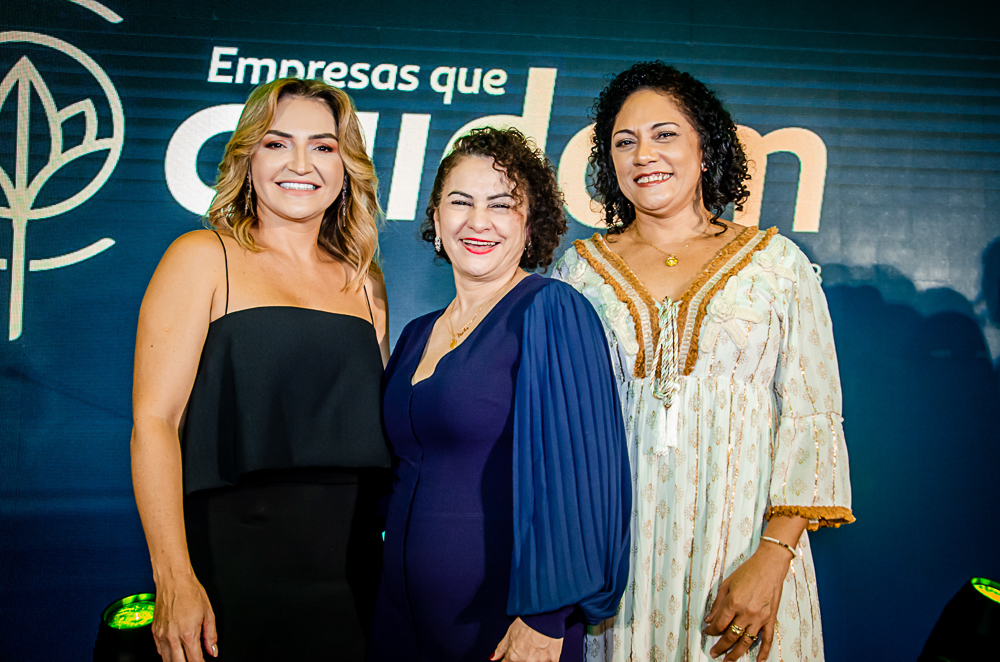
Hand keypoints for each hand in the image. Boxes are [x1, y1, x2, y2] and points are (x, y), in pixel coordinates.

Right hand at [152, 573, 217, 661]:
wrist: (173, 580)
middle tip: (195, 661)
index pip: (195, 659)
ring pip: (167, 660)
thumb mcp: (208, 613)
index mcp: (188, 633)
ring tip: (185, 659)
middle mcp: (173, 637)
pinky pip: (160, 651)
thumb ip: (211, 635)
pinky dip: (167, 656)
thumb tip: (212, 650)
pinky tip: (174, 654)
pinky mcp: (154, 632)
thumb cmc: (190, 592)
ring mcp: (162, 635)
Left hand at [491, 618, 562, 661]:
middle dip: (522, 657)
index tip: (514, 653)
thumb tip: (493, 657)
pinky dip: (546, 657)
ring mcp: (540, 661)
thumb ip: (501, 648)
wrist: (545, 614)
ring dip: (534, 658)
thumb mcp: (510, 633)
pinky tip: (545, 648)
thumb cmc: (527, 621)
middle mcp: (526, 661)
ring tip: (536, 646)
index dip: (510, 658)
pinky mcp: (553, 659)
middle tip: (527, 646)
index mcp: (513, 657)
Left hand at [703, 544, 790, 660]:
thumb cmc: (747, 572)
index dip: (711, 631)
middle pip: (731, 636)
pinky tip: (759, 660)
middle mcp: (746, 613)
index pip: (719, 624)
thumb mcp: (726, 584)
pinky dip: (763, 652)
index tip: (707, 633)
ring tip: (728, 661)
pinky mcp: (770, 619)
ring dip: (736, 653)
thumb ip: (717, 604)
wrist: (769, 566)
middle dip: (721, 646)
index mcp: (733, 603)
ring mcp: (759, 618)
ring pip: (746, 642)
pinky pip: (767, 639)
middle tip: (714, 653)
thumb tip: (709, 619)